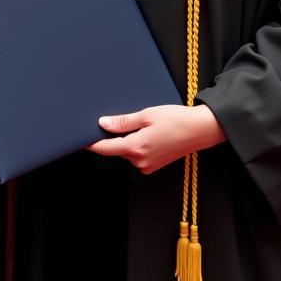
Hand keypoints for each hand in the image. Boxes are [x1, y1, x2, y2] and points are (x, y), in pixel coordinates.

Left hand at [87, 104, 224, 173]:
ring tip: (138, 123)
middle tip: (109, 119)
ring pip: (128, 151)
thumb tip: (103, 124)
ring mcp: (148, 165)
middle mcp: (140, 161)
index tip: (80, 139)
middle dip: (111, 136)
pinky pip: (138, 154)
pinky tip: (146, 131)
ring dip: (126, 139)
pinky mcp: (155, 165)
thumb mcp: (146, 115)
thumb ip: (123, 122)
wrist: (200, 131)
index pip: (105, 148)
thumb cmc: (176, 120)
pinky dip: (136, 144)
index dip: (91, 143)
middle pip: (116, 149)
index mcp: (136, 148)